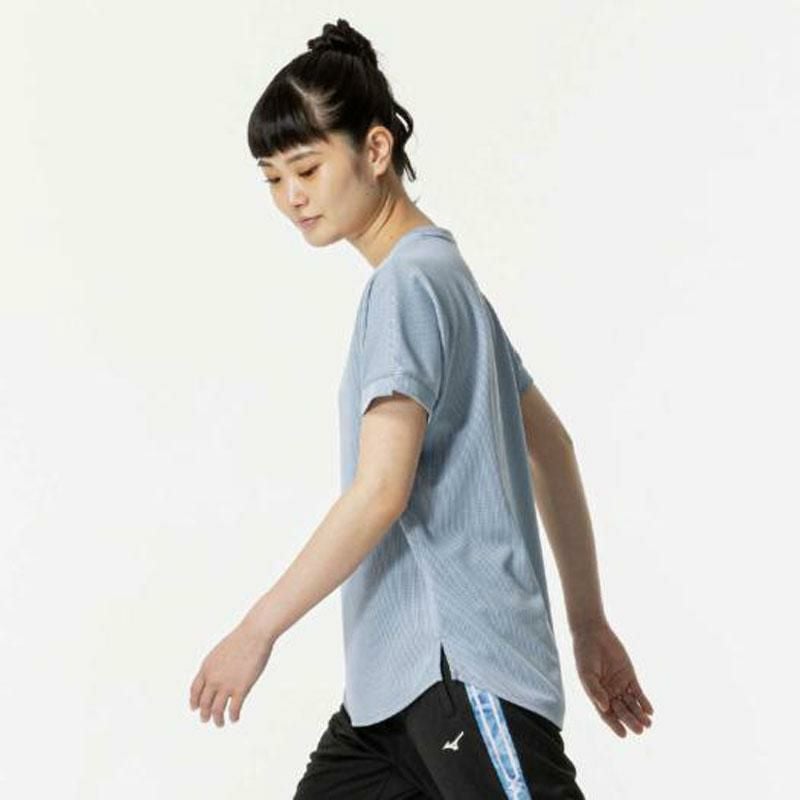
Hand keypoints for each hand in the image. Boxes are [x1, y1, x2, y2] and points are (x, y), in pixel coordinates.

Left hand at [189, 619, 274, 726]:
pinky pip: (234, 709)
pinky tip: (235, 719)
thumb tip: (215, 676)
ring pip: (216, 710)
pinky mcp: (241, 688)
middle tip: (206, 719)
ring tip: (220, 724)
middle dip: (204, 714)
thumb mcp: (220, 652)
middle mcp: (213, 678)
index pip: (194, 690)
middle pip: (204, 703)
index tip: (194, 708)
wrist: (254, 634)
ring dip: (217, 720)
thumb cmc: (241, 639)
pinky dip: (233, 717)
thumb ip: (215, 666)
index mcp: (206, 667)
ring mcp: (226, 684)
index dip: (194, 701)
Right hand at [572, 620, 653, 736]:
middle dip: (631, 721)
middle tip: (640, 730)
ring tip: (648, 724)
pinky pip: (638, 692)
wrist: (593, 635)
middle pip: (621, 711)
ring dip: (639, 714)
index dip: (614, 725)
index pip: (607, 714)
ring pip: (631, 704)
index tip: (623, 735)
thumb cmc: (585, 655)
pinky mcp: (629, 676)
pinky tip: (650, 710)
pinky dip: (644, 702)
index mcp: (597, 695)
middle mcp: (609, 693)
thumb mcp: (586, 674)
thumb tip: (605, 708)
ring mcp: (620, 685)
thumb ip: (595, 690)